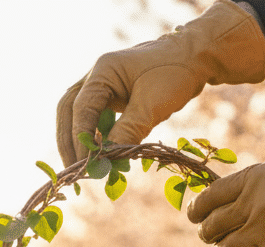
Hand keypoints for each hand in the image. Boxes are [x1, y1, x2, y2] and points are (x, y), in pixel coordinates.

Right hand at [55, 1, 264, 167]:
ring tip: (83, 167)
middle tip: (74, 170)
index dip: (80, 138)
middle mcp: (96, 75)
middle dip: (69, 141)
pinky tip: (100, 155)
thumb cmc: (175, 74)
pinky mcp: (112, 96)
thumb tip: (106, 159)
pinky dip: (94, 136)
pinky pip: (95, 117)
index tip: (85, 163)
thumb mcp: (153, 105)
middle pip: (69, 110)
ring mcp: (102, 85)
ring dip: (78, 140)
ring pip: (78, 114)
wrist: (195, 58)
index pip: (81, 107)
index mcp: (103, 70)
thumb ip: (128, 130)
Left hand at [187, 122, 264, 246]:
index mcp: (252, 179)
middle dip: (207, 232)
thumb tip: (232, 204)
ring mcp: (264, 232)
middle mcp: (252, 206)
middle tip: (211, 236)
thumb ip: (255, 186)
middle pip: (211, 226)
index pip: (209, 198)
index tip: (195, 216)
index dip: (197, 209)